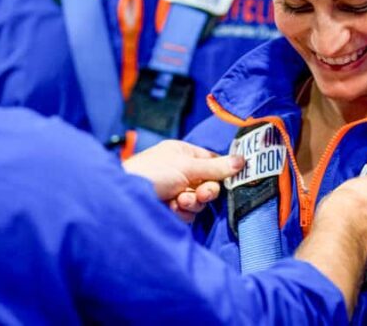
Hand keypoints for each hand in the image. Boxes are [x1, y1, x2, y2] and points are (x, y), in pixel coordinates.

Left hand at [123, 140, 243, 222]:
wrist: (123, 198)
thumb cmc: (152, 173)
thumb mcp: (187, 166)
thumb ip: (216, 167)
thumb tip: (243, 160)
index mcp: (182, 153)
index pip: (211, 160)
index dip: (221, 171)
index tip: (230, 178)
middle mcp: (179, 170)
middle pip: (208, 183)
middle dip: (205, 191)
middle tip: (200, 194)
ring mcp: (174, 190)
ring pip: (199, 201)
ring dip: (192, 202)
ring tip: (179, 200)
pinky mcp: (169, 209)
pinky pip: (187, 213)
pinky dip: (182, 212)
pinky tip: (172, 208)